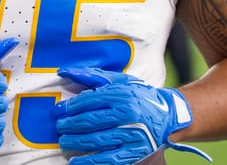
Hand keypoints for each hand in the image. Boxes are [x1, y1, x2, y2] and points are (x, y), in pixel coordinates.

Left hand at [54, 67, 210, 163]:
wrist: (168, 116)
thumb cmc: (139, 96)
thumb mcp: (119, 81)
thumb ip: (92, 76)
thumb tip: (64, 71)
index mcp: (122, 95)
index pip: (89, 101)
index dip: (70, 107)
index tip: (58, 111)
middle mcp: (127, 114)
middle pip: (91, 121)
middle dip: (70, 125)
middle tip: (59, 127)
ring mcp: (131, 134)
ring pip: (97, 140)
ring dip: (76, 142)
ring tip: (63, 141)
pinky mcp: (134, 151)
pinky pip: (109, 159)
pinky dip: (90, 161)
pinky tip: (76, 161)